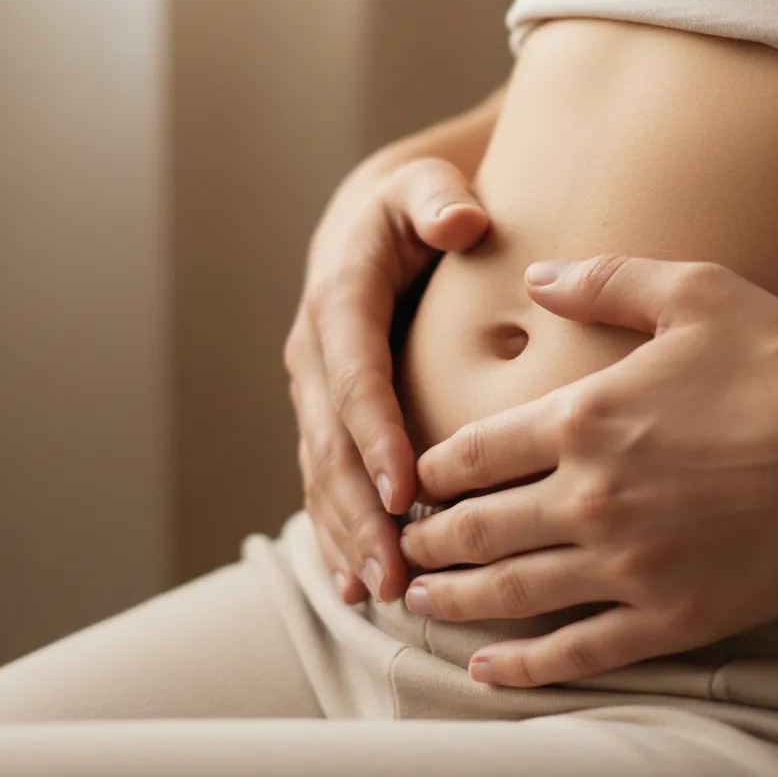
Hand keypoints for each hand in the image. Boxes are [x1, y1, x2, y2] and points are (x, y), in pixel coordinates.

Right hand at [284, 158, 487, 603]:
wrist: (372, 226)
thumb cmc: (412, 208)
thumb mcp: (424, 185)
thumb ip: (438, 198)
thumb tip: (462, 222)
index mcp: (340, 300)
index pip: (356, 375)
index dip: (375, 434)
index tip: (404, 492)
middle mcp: (317, 353)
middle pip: (331, 441)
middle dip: (359, 510)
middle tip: (395, 573)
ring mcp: (315, 390)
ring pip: (322, 472)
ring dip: (346, 533)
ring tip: (378, 592)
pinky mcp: (325, 415)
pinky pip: (325, 478)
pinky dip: (337, 529)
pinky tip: (353, 580)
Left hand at [402, 255, 777, 685]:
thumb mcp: (691, 292)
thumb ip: (602, 281)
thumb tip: (534, 275)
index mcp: (584, 418)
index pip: (472, 453)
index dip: (428, 471)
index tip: (412, 482)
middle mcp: (590, 495)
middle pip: (475, 528)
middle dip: (426, 540)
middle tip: (397, 547)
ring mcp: (627, 562)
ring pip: (509, 592)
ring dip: (452, 598)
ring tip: (415, 600)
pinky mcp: (671, 615)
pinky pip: (578, 650)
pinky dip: (523, 665)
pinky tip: (485, 669)